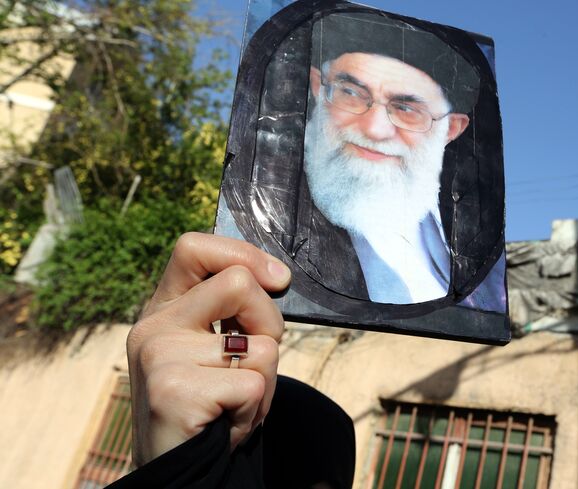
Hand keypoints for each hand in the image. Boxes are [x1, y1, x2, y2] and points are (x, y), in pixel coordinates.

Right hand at [126, 233, 290, 466]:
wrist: (179, 472)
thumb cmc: (211, 407)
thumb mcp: (221, 349)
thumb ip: (236, 311)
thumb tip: (277, 276)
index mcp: (164, 309)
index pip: (194, 247)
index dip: (243, 254)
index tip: (276, 280)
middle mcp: (153, 327)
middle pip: (239, 283)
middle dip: (270, 321)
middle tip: (256, 360)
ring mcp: (159, 357)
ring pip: (260, 343)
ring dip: (264, 379)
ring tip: (233, 402)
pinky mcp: (174, 391)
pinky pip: (254, 384)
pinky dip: (255, 409)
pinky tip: (226, 422)